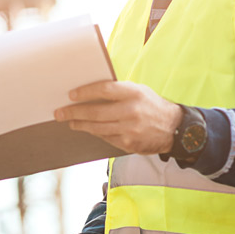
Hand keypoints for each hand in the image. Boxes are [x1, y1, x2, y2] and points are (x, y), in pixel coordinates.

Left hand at [55, 81, 182, 154]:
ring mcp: (130, 129)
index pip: (104, 90)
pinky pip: (105, 137)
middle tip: (59, 112)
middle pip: (95, 112)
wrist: (175, 128)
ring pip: (97, 127)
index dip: (85, 92)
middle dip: (74, 112)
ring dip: (80, 124)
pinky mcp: (129, 144)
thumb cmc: (151, 105)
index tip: (70, 95)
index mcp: (134, 93)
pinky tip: (87, 129)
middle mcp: (131, 111)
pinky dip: (95, 133)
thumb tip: (88, 92)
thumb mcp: (139, 91)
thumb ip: (117, 91)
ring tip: (69, 121)